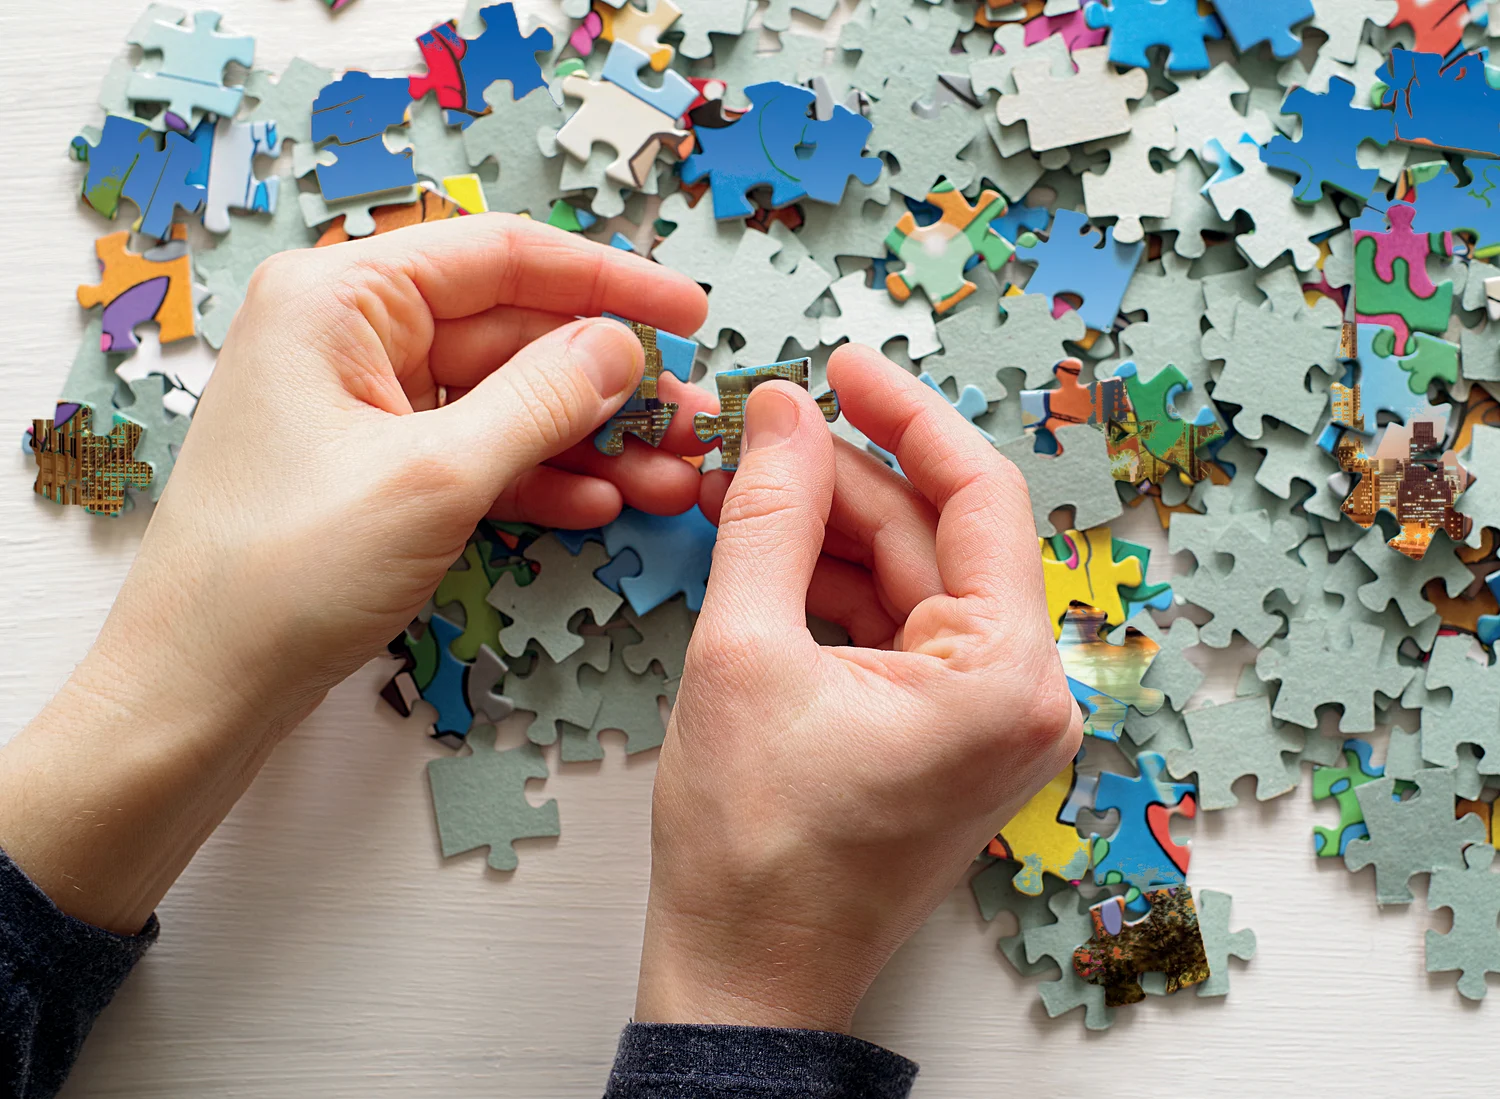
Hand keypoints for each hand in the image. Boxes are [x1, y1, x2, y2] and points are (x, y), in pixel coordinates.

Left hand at [98, 214, 710, 734]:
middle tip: (690, 416)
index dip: (607, 280)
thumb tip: (620, 347)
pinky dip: (542, 476)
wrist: (200, 689)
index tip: (687, 314)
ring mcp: (365, 406)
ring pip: (507, 399)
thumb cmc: (281, 573)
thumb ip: (541, 401)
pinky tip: (603, 502)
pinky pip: (481, 452)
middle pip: (513, 331)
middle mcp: (351, 336)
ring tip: (670, 475)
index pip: (502, 257)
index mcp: (341, 298)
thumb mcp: (435, 477)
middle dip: (607, 379)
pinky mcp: (379, 468)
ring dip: (590, 437)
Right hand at [635, 346, 1081, 1031]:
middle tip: (759, 431)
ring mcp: (986, 718)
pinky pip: (897, 628)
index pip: (977, 496)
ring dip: (830, 531)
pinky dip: (836, 588)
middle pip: (936, 536)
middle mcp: (1020, 695)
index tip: (844, 366)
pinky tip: (768, 558)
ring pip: (911, 578)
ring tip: (743, 492)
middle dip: (843, 477)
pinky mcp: (946, 734)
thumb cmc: (753, 852)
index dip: (906, 414)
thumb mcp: (745, 654)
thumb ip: (770, 517)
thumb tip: (782, 413)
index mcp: (1005, 675)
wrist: (745, 974)